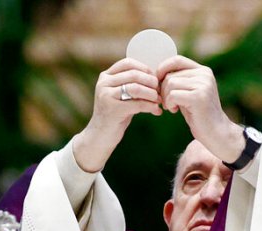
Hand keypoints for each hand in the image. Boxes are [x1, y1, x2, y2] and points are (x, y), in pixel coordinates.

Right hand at [73, 58, 161, 172]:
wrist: (100, 136)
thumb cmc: (115, 115)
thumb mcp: (121, 95)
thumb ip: (131, 84)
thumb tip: (155, 76)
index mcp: (106, 76)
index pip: (128, 63)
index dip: (145, 69)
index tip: (155, 79)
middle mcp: (104, 83)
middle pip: (134, 75)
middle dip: (151, 82)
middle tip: (160, 91)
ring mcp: (106, 95)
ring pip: (136, 88)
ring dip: (152, 94)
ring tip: (159, 101)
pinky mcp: (112, 109)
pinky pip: (137, 104)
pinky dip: (150, 107)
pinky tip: (157, 111)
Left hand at [157, 56, 242, 164]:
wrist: (216, 132)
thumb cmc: (198, 114)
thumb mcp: (189, 93)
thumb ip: (179, 81)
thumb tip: (157, 73)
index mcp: (203, 71)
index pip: (177, 60)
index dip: (162, 69)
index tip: (158, 84)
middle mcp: (204, 75)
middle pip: (170, 74)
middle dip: (162, 90)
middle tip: (167, 103)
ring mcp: (203, 85)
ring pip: (170, 84)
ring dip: (165, 98)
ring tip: (171, 107)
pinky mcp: (199, 97)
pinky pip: (173, 95)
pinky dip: (169, 103)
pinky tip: (174, 111)